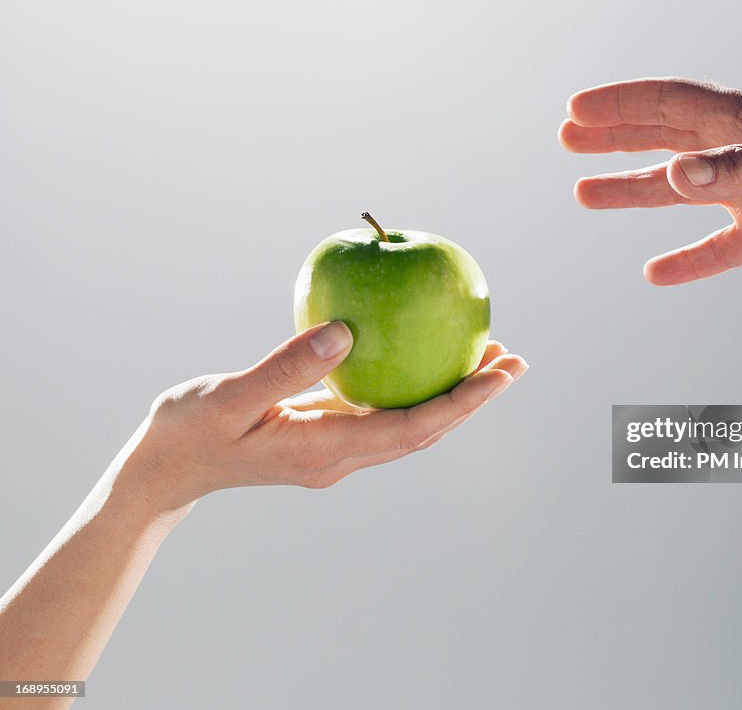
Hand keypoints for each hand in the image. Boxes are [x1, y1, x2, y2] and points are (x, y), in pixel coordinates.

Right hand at [120, 322, 526, 512]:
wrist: (164, 471)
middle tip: (514, 359)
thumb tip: (345, 333)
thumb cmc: (188, 433)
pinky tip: (421, 358)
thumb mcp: (229, 397)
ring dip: (450, 395)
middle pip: (424, 430)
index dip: (462, 401)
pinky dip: (414, 389)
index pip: (413, 428)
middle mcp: (340, 457)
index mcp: (325, 451)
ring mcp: (334, 451)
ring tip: (487, 357)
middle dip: (473, 398)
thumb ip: (286, 368)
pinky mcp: (325, 437)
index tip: (501, 373)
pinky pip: (383, 413)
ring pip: (409, 424)